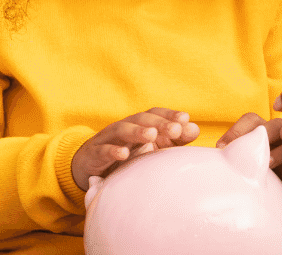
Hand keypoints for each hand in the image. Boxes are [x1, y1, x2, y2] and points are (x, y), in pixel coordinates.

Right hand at [71, 108, 200, 190]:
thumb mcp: (149, 149)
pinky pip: (103, 150)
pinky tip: (123, 154)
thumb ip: (172, 140)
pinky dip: (112, 151)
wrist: (88, 168)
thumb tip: (194, 129)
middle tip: (176, 130)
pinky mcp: (94, 154)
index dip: (169, 115)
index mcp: (139, 124)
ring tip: (152, 135)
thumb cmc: (124, 156)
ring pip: (122, 130)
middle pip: (142, 119)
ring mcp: (108, 139)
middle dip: (159, 123)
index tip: (185, 119)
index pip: (155, 114)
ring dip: (137, 131)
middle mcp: (124, 127)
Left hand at [218, 112, 281, 200]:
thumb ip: (226, 156)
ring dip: (281, 153)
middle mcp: (278, 137)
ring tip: (268, 168)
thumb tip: (209, 157)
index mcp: (259, 130)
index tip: (221, 147)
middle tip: (250, 154)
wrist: (267, 197)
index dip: (237, 130)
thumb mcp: (236, 162)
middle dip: (263, 136)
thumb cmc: (247, 173)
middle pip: (276, 125)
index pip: (251, 119)